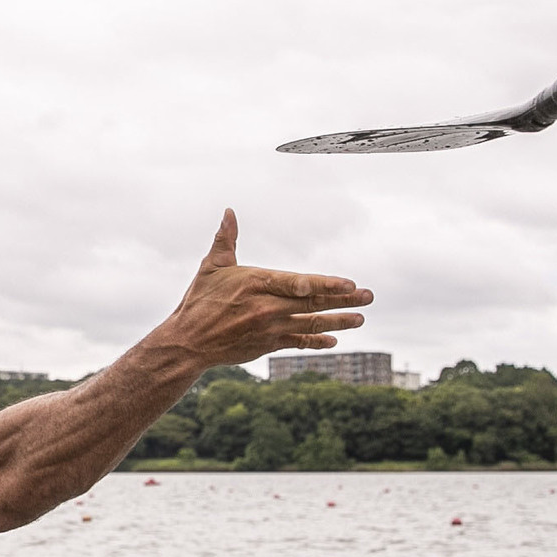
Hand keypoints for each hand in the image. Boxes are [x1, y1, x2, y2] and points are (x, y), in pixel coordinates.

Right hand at [154, 209, 369, 369]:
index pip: (299, 284)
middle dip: (344, 300)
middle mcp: (267, 308)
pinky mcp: (267, 345)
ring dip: (339, 321)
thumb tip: (230, 211)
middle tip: (368, 297)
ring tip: (360, 318)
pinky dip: (316, 341)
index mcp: (257, 283)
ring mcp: (270, 329)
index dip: (327, 285)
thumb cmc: (198, 301)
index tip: (349, 283)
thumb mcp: (211, 266)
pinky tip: (333, 340)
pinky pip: (298, 342)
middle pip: (313, 304)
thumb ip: (226, 239)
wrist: (187, 342)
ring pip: (311, 324)